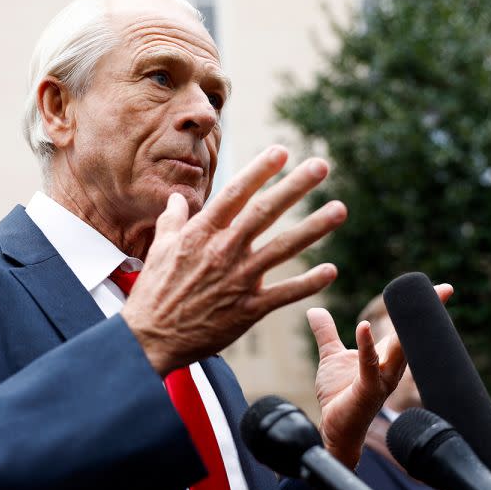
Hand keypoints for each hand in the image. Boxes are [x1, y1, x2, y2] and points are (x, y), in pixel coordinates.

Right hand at [121, 146, 346, 375]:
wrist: (151, 338)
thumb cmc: (154, 292)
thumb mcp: (159, 248)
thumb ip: (173, 220)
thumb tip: (178, 197)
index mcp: (202, 232)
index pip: (236, 192)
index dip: (260, 169)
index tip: (281, 151)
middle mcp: (224, 250)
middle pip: (266, 211)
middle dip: (295, 187)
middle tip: (321, 166)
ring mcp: (239, 279)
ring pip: (283, 247)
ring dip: (314, 228)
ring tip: (339, 209)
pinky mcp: (249, 309)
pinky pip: (285, 293)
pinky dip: (308, 283)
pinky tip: (331, 270)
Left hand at [308, 283, 453, 468]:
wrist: (335, 428)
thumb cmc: (339, 395)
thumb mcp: (332, 356)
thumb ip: (326, 332)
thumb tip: (313, 309)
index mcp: (386, 356)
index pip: (407, 327)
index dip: (423, 308)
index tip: (442, 287)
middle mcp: (391, 366)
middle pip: (412, 335)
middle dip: (427, 313)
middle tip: (444, 290)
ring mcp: (382, 379)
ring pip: (399, 350)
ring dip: (405, 329)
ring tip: (409, 305)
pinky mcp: (368, 389)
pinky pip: (369, 364)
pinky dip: (367, 345)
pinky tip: (364, 326)